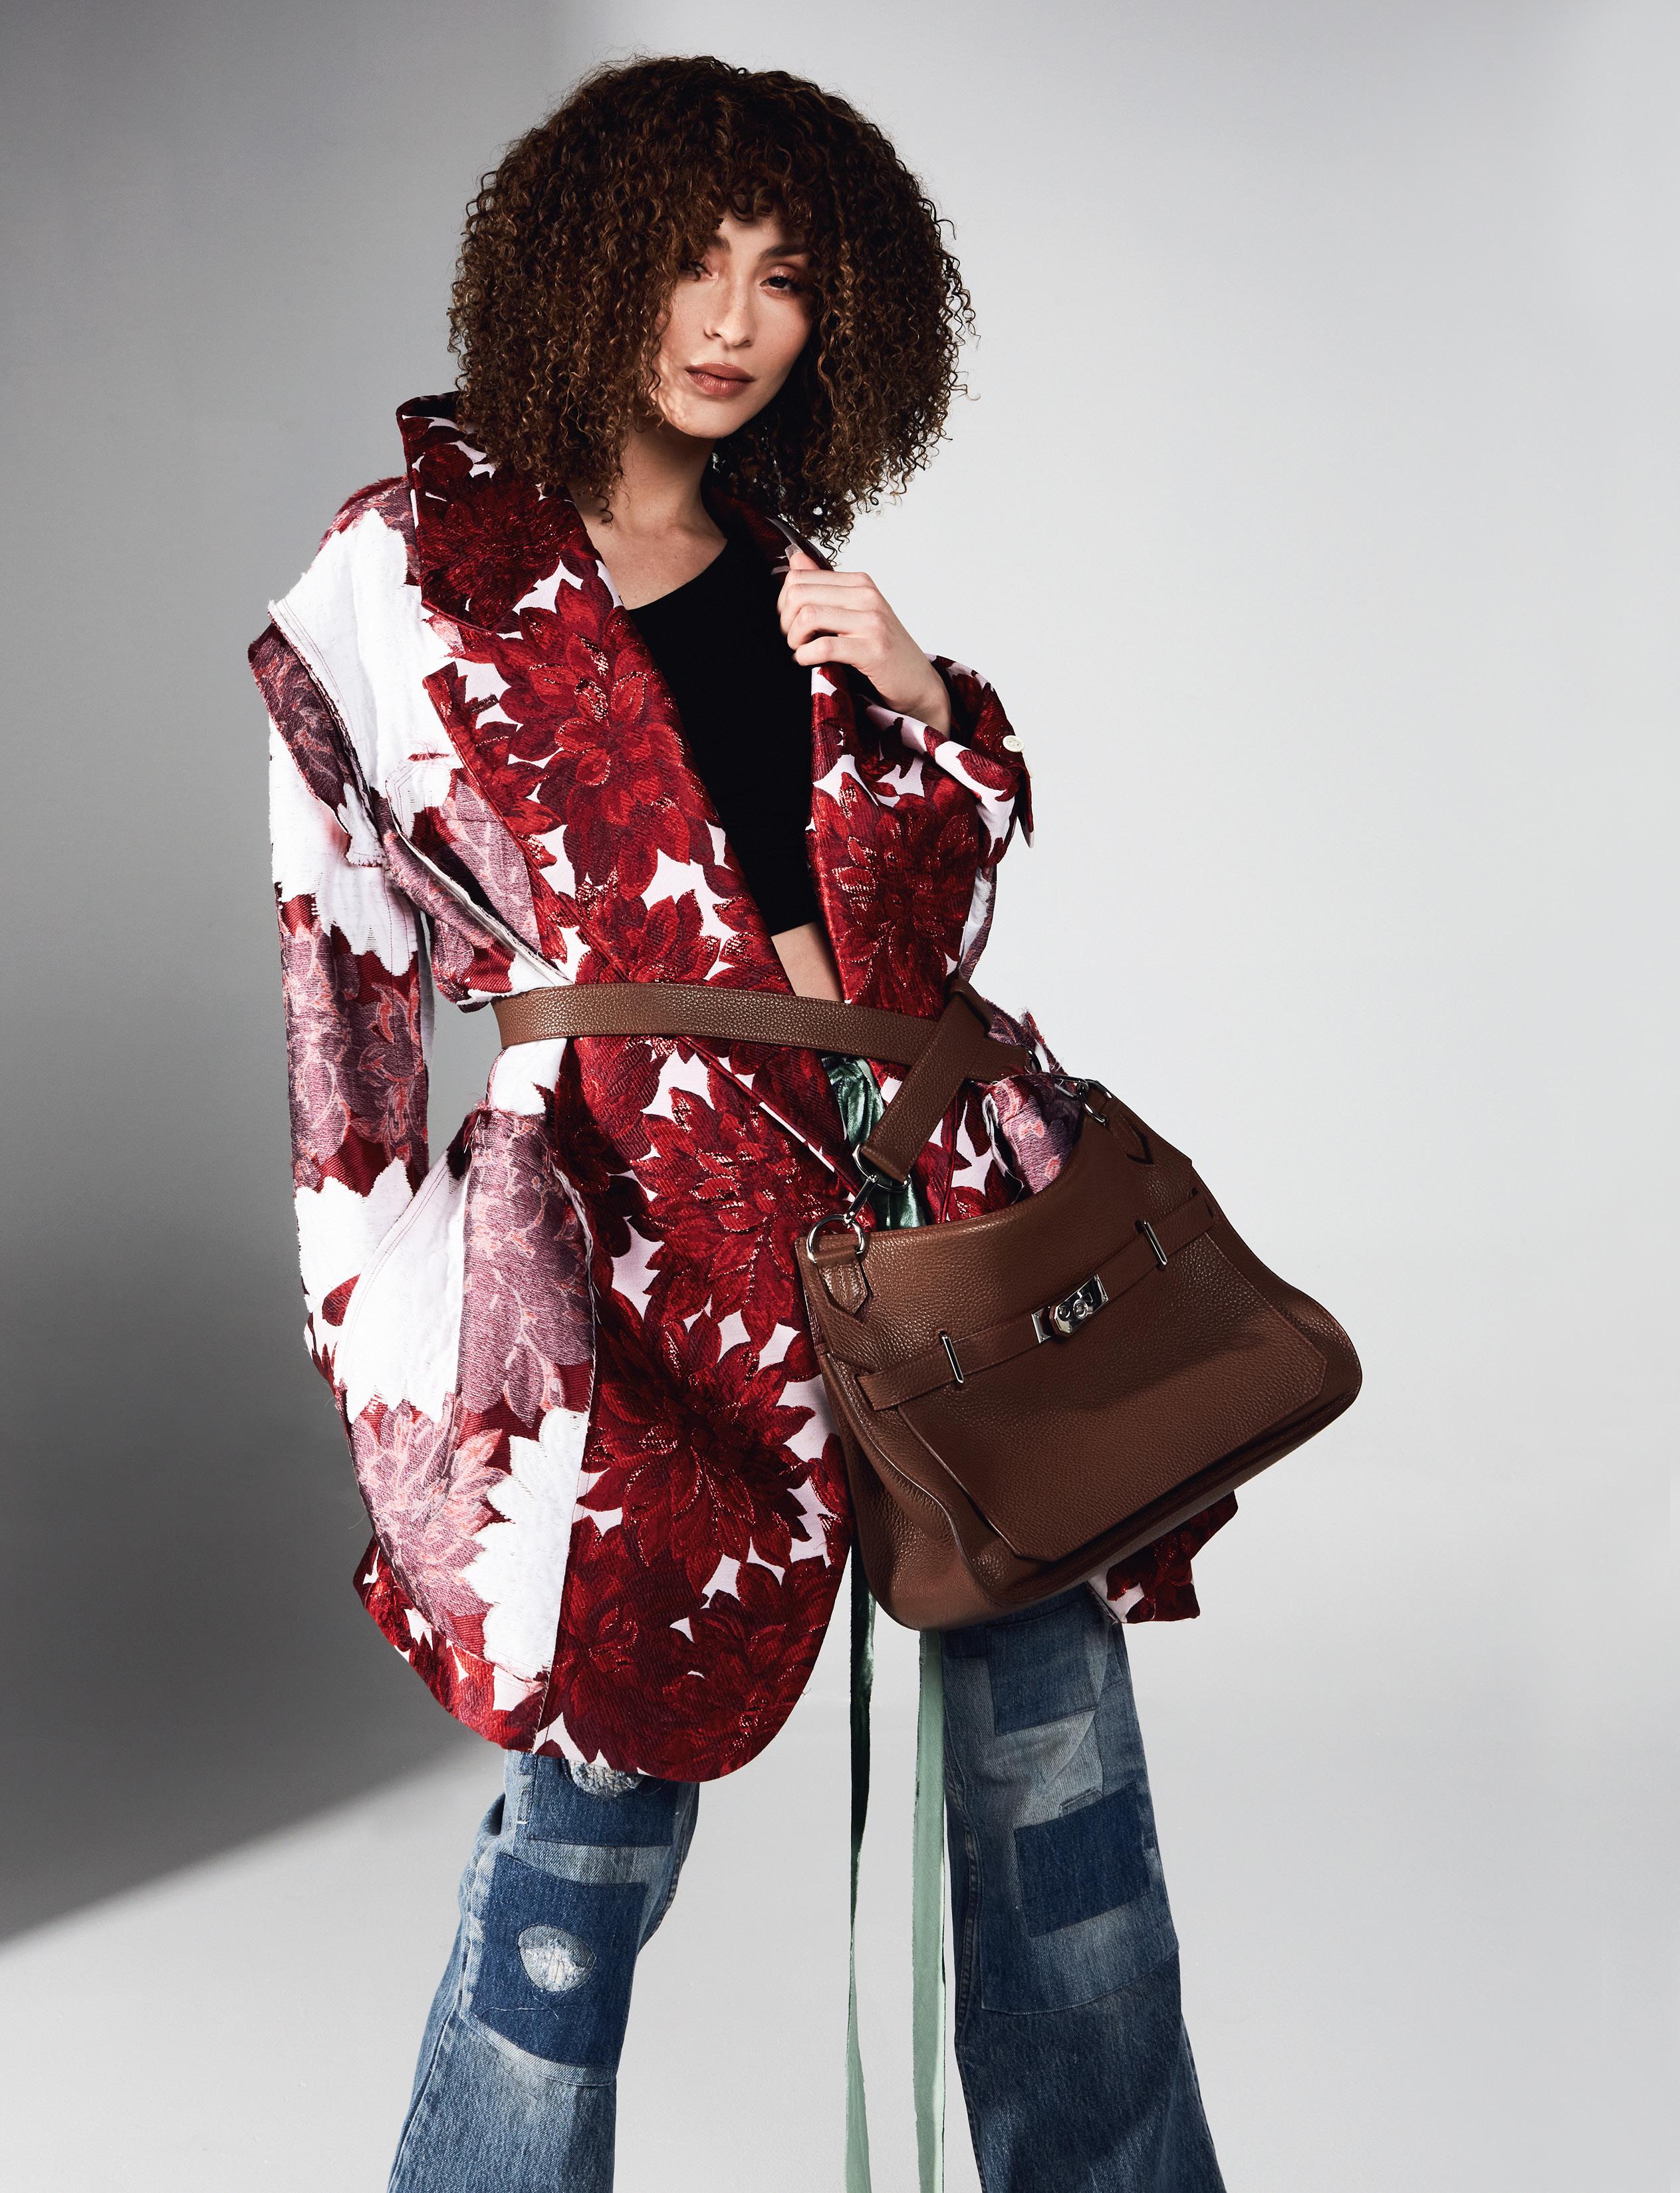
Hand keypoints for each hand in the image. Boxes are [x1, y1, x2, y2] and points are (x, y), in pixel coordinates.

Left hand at [778, 547, 951, 732]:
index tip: (789, 622)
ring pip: (808, 616)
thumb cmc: (883, 650)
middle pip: (799, 594)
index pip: (801, 576)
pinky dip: (805, 656)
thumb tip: (795, 558)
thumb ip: (824, 587)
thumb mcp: (854, 612)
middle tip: (792, 639)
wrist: (918, 682)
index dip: (783, 602)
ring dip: (794, 639)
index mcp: (860, 583)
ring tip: (800, 650)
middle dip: (785, 621)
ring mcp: (872, 622)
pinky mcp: (873, 649)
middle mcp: (866, 596)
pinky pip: (823, 647)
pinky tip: (807, 662)